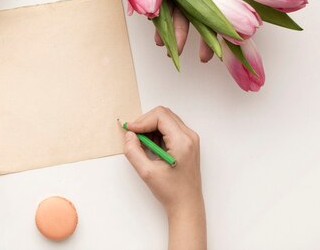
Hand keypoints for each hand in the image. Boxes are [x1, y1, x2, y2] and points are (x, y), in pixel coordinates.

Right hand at [124, 106, 205, 249]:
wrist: (186, 205)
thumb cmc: (171, 191)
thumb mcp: (146, 172)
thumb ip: (133, 151)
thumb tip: (129, 135)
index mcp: (182, 141)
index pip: (160, 116)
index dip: (142, 121)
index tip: (130, 131)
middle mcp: (189, 137)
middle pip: (163, 114)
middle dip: (145, 122)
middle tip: (134, 136)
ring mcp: (190, 139)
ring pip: (166, 119)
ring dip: (150, 127)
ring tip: (142, 144)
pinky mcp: (187, 143)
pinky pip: (169, 128)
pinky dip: (156, 133)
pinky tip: (151, 147)